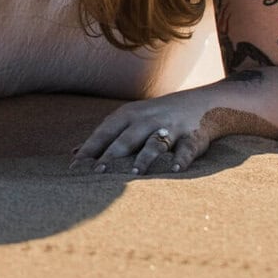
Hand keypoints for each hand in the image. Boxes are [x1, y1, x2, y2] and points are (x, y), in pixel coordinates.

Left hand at [73, 91, 212, 174]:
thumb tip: (74, 152)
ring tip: (133, 173)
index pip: (104, 133)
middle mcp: (147, 120)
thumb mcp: (129, 119)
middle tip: (98, 173)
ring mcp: (171, 127)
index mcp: (128, 116)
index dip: (89, 150)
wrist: (203, 104)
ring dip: (144, 158)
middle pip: (126, 139)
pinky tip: (174, 169)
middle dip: (111, 155)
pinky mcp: (193, 136)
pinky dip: (181, 158)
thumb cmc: (155, 116)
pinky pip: (186, 148)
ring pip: (154, 143)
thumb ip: (104, 136)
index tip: (74, 168)